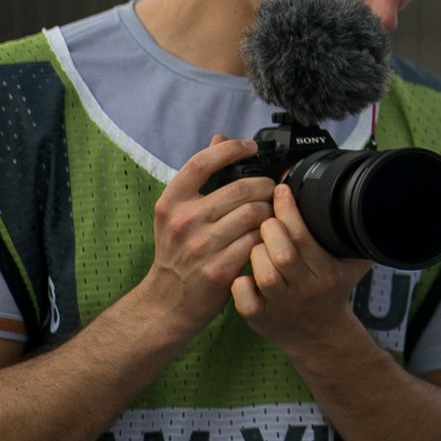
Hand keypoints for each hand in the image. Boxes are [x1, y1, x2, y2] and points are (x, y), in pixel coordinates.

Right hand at [141, 136, 274, 340]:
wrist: (168, 302)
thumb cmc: (178, 252)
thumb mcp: (177, 212)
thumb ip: (199, 177)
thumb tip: (219, 138)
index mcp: (171, 202)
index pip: (201, 162)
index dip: (230, 149)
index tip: (251, 146)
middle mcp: (183, 221)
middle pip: (240, 188)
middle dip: (265, 186)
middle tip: (272, 190)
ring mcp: (201, 246)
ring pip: (253, 214)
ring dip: (270, 211)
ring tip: (272, 213)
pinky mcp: (219, 270)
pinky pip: (256, 242)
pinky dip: (267, 236)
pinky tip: (268, 237)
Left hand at [231, 182, 372, 352]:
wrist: (318, 336)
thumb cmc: (330, 292)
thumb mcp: (352, 266)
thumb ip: (354, 238)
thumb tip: (360, 202)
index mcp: (327, 274)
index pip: (304, 238)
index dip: (288, 210)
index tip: (280, 191)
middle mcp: (304, 290)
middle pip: (282, 253)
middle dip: (270, 228)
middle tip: (268, 220)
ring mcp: (280, 305)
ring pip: (262, 271)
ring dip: (256, 252)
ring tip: (260, 245)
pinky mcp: (258, 317)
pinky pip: (242, 293)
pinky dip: (240, 280)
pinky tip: (247, 271)